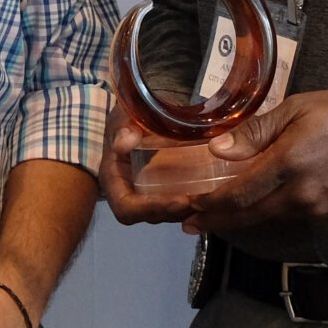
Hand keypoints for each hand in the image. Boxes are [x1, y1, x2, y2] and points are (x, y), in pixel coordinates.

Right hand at [97, 99, 210, 227]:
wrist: (142, 112)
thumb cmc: (129, 116)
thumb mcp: (124, 115)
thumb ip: (122, 126)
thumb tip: (125, 141)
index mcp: (113, 180)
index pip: (127, 208)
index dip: (151, 209)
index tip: (179, 200)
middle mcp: (129, 193)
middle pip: (152, 215)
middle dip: (177, 211)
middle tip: (204, 201)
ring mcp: (148, 194)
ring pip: (168, 213)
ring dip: (190, 210)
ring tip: (213, 200)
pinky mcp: (164, 190)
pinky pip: (178, 203)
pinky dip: (195, 202)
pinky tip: (214, 194)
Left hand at [171, 90, 327, 232]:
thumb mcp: (296, 109)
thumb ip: (256, 132)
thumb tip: (219, 151)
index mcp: (288, 165)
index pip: (238, 195)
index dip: (209, 204)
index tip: (187, 206)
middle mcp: (298, 194)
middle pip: (247, 216)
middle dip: (215, 221)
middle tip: (189, 224)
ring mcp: (313, 208)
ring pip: (264, 219)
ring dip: (236, 221)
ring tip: (211, 219)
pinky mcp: (324, 212)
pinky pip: (283, 217)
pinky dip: (260, 216)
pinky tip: (249, 210)